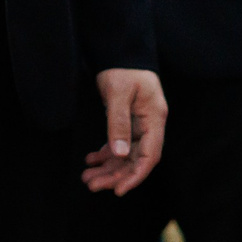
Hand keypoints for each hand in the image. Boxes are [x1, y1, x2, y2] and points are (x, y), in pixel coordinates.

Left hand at [84, 68, 166, 194]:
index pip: (149, 155)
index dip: (135, 175)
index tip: (118, 190)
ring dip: (107, 168)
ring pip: (125, 155)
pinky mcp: (127, 122)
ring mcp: (139, 124)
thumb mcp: (118, 93)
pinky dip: (105, 154)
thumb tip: (118, 154)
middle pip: (135, 159)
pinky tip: (90, 161)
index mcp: (154, 118)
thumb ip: (118, 123)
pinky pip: (118, 145)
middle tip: (92, 185)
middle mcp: (149, 125)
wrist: (119, 51)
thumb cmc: (122, 68)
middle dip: (115, 175)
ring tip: (87, 178)